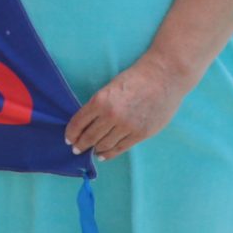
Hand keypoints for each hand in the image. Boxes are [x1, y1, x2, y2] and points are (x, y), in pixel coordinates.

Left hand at [63, 52, 190, 160]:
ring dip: (95, 150)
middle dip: (80, 145)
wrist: (164, 77)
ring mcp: (127, 126)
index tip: (68, 139)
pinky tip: (103, 154)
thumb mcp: (109, 89)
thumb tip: (86, 124)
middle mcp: (111, 116)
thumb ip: (98, 107)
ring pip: (104, 145)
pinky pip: (120, 148)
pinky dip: (110, 153)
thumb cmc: (135, 79)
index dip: (71, 134)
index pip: (78, 123)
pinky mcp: (141, 133)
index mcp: (100, 101)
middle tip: (76, 149)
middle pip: (89, 137)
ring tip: (91, 152)